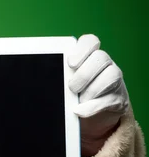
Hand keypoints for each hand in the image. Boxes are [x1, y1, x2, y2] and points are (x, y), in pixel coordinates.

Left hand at [68, 34, 128, 156]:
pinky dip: (92, 107)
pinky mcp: (118, 99)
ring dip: (91, 90)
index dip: (82, 49)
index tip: (71, 63)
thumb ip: (58, 75)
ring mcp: (114, 81)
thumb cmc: (73, 94)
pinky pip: (109, 100)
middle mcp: (105, 65)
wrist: (91, 115)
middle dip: (84, 74)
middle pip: (101, 58)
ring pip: (111, 76)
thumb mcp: (64, 82)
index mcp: (89, 56)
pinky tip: (79, 111)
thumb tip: (39, 76)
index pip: (90, 41)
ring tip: (77, 101)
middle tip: (71, 88)